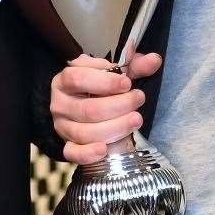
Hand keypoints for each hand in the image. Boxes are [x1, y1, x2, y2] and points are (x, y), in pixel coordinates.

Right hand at [49, 50, 162, 164]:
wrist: (91, 109)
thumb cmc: (102, 89)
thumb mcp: (116, 74)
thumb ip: (134, 66)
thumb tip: (154, 60)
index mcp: (65, 80)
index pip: (77, 78)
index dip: (104, 82)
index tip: (127, 83)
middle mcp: (60, 103)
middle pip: (88, 109)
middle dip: (119, 105)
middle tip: (139, 99)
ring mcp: (62, 126)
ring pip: (85, 132)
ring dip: (116, 127)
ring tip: (136, 119)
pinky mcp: (68, 145)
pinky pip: (73, 153)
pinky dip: (88, 154)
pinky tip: (104, 149)